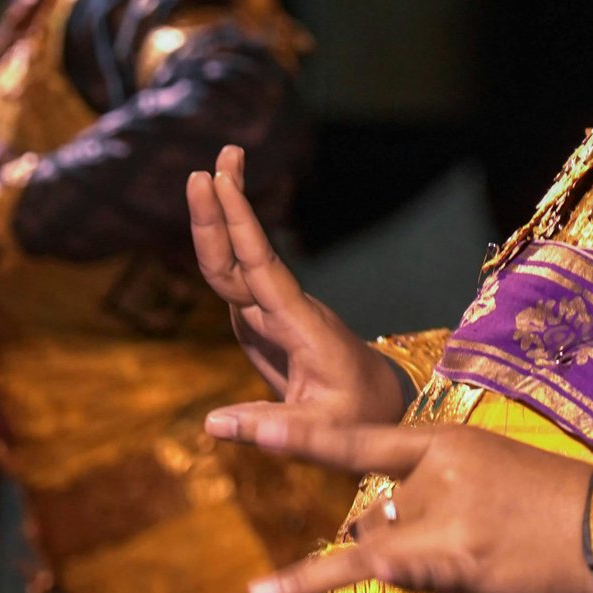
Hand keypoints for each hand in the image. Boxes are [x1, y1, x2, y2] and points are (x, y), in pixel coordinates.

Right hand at [187, 147, 408, 432]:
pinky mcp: (262, 322)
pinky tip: (210, 225)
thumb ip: (271, 429)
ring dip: (221, 220)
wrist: (381, 406)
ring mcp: (272, 312)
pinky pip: (234, 279)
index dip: (239, 225)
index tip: (221, 182)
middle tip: (217, 159)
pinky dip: (219, 248)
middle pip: (245, 254)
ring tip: (210, 173)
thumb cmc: (362, 419)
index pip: (261, 266)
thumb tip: (210, 424)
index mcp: (299, 324)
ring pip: (237, 262)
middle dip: (227, 209)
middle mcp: (283, 308)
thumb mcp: (326, 433)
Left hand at [213, 411, 592, 592]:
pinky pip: (373, 572)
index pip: (356, 438)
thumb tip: (380, 530)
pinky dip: (320, 580)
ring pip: (381, 548)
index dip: (293, 433)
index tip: (238, 424)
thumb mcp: (493, 478)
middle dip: (396, 539)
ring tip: (488, 556)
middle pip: (369, 513)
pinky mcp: (449, 556)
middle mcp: (433, 470)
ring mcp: (438, 512)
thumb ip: (434, 496)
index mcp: (446, 439)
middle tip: (472, 540)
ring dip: (416, 567)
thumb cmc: (560, 511)